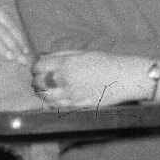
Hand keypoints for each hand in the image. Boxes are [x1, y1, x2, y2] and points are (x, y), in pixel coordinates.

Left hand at [32, 50, 159, 108]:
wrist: (123, 78)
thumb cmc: (105, 62)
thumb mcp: (82, 53)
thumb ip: (62, 55)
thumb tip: (44, 57)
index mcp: (66, 64)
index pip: (39, 67)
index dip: (35, 68)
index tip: (37, 68)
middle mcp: (65, 79)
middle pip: (39, 82)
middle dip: (36, 80)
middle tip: (38, 80)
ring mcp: (71, 94)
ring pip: (45, 97)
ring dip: (41, 93)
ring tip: (43, 90)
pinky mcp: (77, 105)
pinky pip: (57, 106)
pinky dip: (51, 103)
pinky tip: (52, 99)